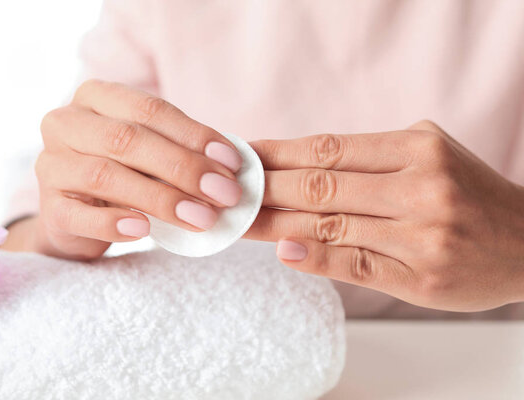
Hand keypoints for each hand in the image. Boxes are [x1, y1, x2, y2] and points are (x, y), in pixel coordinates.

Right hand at [3, 80, 242, 259]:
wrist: (77, 215)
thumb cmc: (125, 174)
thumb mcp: (151, 153)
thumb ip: (182, 152)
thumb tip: (229, 169)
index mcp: (95, 98)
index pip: (149, 110)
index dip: (194, 135)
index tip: (232, 162)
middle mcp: (66, 123)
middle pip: (128, 140)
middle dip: (184, 168)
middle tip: (224, 194)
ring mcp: (51, 165)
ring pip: (106, 176)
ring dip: (160, 198)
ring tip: (200, 218)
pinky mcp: (48, 207)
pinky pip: (79, 215)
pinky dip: (114, 223)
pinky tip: (145, 230)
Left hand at [247, 120, 523, 310]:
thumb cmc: (467, 194)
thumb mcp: (428, 154)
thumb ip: (370, 157)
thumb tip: (299, 163)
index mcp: (417, 150)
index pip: (329, 149)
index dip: (280, 153)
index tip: (245, 156)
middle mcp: (420, 188)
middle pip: (322, 186)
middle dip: (267, 188)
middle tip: (229, 190)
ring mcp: (421, 235)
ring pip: (331, 225)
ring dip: (276, 224)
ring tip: (240, 220)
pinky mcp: (420, 276)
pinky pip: (356, 265)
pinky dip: (316, 258)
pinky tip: (283, 251)